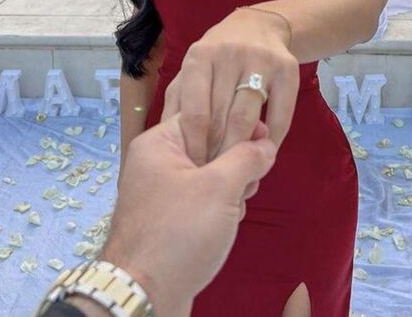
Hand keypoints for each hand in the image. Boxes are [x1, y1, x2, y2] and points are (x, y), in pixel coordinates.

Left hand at [100, 112, 276, 316]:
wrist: (145, 297)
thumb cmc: (177, 235)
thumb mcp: (220, 188)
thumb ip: (246, 158)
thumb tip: (266, 144)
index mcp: (159, 143)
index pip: (204, 114)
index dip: (236, 124)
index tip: (262, 138)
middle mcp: (156, 163)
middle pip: (209, 145)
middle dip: (235, 163)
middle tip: (248, 182)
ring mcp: (161, 194)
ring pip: (209, 176)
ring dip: (230, 190)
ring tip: (235, 209)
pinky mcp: (169, 221)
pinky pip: (202, 202)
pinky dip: (219, 210)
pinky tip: (228, 225)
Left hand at [160, 7, 299, 166]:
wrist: (258, 26)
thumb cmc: (217, 59)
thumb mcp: (192, 72)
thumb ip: (178, 103)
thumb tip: (165, 143)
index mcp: (200, 57)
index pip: (195, 112)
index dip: (194, 146)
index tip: (194, 170)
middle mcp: (229, 54)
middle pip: (222, 118)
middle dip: (216, 153)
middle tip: (215, 178)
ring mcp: (261, 60)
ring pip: (249, 119)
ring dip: (242, 153)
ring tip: (237, 172)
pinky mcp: (288, 69)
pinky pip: (280, 116)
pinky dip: (271, 141)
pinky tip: (263, 154)